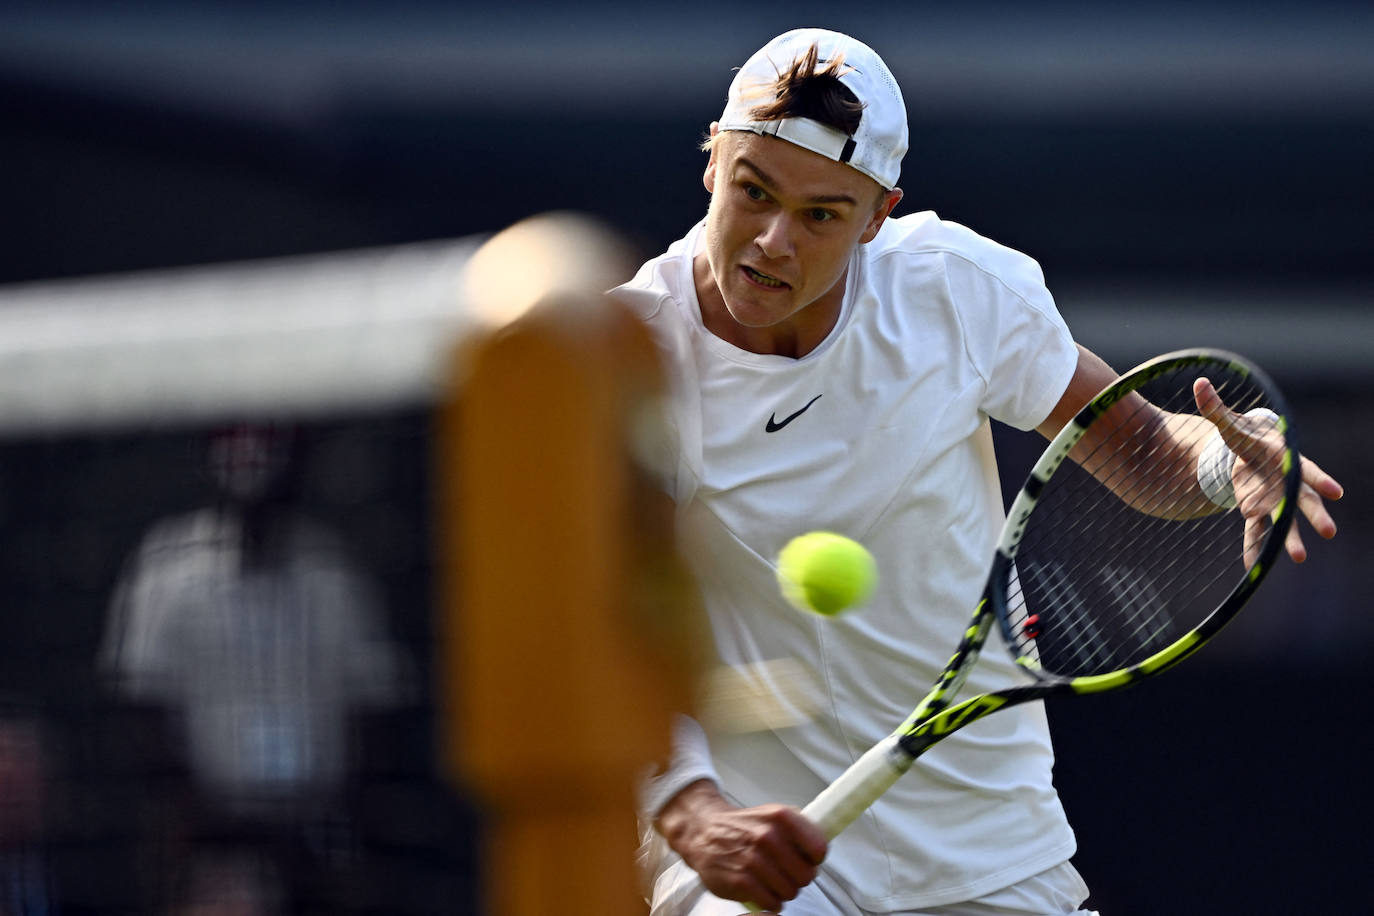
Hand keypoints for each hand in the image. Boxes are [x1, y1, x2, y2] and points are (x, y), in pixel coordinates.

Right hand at [656, 780, 827, 912]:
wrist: (704, 831)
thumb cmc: (743, 826)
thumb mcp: (773, 815)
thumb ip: (800, 828)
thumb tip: (824, 847)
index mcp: (781, 818)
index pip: (819, 848)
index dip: (815, 858)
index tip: (806, 858)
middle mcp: (769, 837)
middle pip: (807, 876)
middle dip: (799, 877)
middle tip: (785, 871)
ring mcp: (754, 860)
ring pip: (791, 892)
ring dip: (783, 890)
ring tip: (770, 879)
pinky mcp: (741, 882)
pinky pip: (773, 904)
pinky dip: (770, 901)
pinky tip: (760, 888)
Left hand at [1194, 378, 1342, 565]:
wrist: (1247, 453)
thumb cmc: (1245, 436)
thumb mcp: (1229, 423)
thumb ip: (1215, 408)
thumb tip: (1198, 383)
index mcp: (1283, 458)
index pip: (1305, 468)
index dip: (1320, 479)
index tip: (1336, 492)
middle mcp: (1284, 482)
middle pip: (1302, 500)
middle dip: (1314, 515)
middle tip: (1329, 531)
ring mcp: (1273, 499)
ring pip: (1285, 520)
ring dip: (1290, 539)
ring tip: (1297, 558)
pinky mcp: (1258, 511)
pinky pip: (1257, 532)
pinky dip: (1255, 547)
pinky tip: (1253, 567)